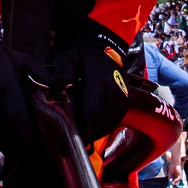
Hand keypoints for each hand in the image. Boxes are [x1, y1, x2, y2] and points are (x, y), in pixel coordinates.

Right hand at [0, 25, 35, 152]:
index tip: (32, 146)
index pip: (16, 119)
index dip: (25, 136)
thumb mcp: (24, 60)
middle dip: (12, 143)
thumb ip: (41, 74)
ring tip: (6, 145)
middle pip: (1, 129)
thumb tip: (57, 87)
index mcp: (4, 85)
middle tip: (21, 150)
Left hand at [52, 23, 130, 141]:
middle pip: (101, 121)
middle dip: (88, 132)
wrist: (106, 49)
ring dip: (97, 131)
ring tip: (85, 134)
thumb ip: (63, 68)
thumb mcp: (69, 58)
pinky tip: (95, 128)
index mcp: (100, 81)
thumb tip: (60, 81)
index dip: (83, 126)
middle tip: (77, 137)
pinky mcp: (128, 101)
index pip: (92, 111)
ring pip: (109, 123)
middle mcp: (115, 90)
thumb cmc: (84, 58)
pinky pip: (116, 120)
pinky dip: (105, 127)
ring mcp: (124, 96)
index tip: (74, 133)